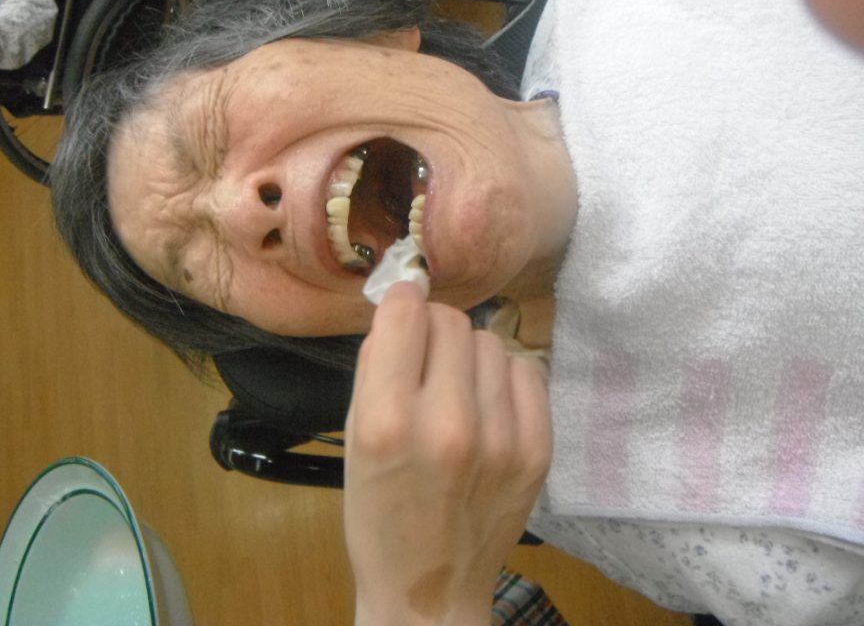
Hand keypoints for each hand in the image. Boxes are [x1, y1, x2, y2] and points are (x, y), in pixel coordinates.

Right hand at [344, 282, 551, 625]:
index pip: (406, 314)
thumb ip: (375, 368)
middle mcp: (448, 425)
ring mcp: (501, 439)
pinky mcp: (538, 450)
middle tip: (425, 362)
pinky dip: (504, 377)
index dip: (401, 303)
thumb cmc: (378, 513)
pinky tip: (488, 405)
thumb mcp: (354, 439)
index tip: (401, 309)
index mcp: (388, 422)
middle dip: (433, 330)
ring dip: (469, 354)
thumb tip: (402, 304)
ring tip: (457, 391)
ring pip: (490, 341)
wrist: (430, 590)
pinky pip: (526, 370)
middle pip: (452, 321)